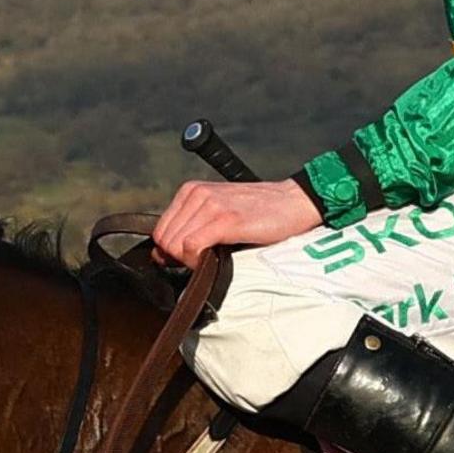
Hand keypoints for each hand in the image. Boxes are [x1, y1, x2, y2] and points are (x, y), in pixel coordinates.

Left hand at [153, 178, 324, 269]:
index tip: (189, 259)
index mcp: (192, 191)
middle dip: (178, 258)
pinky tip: (215, 260)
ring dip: (190, 260)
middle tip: (202, 261)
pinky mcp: (226, 219)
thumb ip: (192, 226)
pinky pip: (192, 246)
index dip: (170, 252)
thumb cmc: (260, 211)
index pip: (160, 230)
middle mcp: (197, 194)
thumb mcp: (219, 211)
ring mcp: (211, 205)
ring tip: (213, 258)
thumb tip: (164, 256)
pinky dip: (198, 261)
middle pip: (165, 240)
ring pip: (175, 245)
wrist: (293, 202)